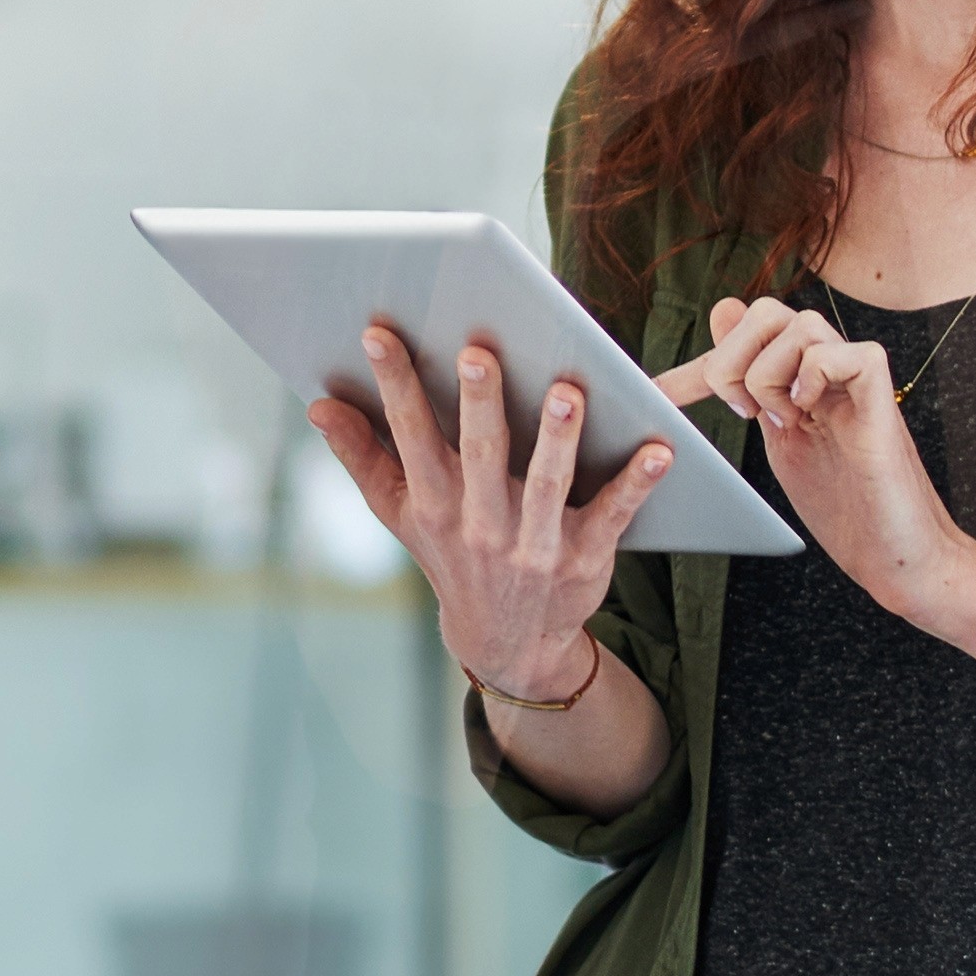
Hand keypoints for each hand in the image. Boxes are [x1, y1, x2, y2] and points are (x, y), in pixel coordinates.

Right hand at [307, 324, 677, 698]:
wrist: (508, 641)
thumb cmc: (452, 554)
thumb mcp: (401, 513)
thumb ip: (362, 455)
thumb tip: (317, 404)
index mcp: (435, 502)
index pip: (410, 436)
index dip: (395, 386)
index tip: (379, 335)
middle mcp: (481, 524)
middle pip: (480, 456)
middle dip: (478, 404)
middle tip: (478, 350)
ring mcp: (534, 544)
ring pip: (546, 485)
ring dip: (558, 439)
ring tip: (567, 392)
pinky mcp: (585, 558)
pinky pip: (613, 516)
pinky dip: (637, 485)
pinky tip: (658, 450)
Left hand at [655, 295, 975, 630]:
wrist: (898, 557)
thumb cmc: (846, 509)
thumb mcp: (781, 444)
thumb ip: (753, 389)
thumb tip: (724, 316)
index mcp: (799, 382)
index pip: (741, 341)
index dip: (694, 366)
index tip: (652, 394)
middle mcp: (827, 373)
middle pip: (766, 312)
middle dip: (731, 358)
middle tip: (742, 414)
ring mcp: (856, 383)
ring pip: (800, 325)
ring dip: (770, 374)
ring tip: (784, 420)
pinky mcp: (883, 401)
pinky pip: (846, 352)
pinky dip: (816, 375)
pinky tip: (809, 411)